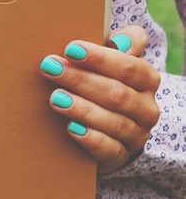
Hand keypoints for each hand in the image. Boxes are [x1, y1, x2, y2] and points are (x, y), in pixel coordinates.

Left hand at [40, 26, 160, 173]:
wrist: (106, 129)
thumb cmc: (103, 82)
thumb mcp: (112, 61)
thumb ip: (122, 44)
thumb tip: (119, 41)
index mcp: (147, 79)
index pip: (129, 67)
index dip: (100, 58)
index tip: (70, 49)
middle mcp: (146, 108)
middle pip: (116, 93)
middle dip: (80, 79)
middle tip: (51, 68)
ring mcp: (136, 135)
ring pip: (113, 122)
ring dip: (82, 109)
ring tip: (55, 98)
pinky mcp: (121, 157)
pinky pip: (109, 150)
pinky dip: (90, 138)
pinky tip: (71, 128)